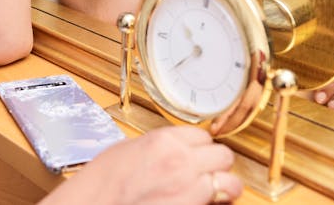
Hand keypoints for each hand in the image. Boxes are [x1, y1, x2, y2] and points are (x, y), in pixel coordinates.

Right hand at [43, 126, 242, 203]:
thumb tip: (170, 149)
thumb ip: (157, 147)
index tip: (197, 152)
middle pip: (223, 154)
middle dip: (216, 163)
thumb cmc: (102, 183)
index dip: (199, 146)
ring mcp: (191, 187)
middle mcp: (182, 161)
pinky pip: (219, 204)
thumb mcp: (129, 150)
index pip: (202, 135)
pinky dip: (216, 204)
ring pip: (231, 181)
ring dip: (224, 185)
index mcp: (164, 140)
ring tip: (214, 190)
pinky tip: (203, 203)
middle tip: (207, 170)